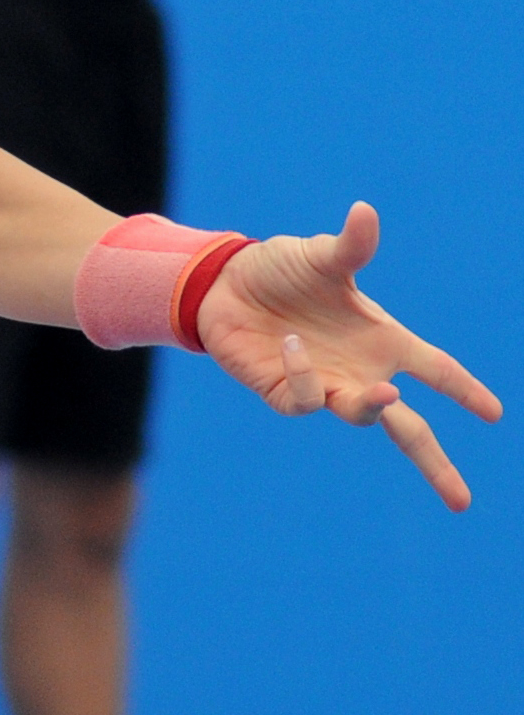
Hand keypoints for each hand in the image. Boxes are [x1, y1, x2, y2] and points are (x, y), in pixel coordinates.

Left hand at [197, 202, 501, 509]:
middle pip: (408, 427)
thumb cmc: (281, 270)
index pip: (435, 369)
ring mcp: (324, 384)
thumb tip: (364, 212)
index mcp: (382, 339)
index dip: (465, 389)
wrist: (222, 283)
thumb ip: (348, 247)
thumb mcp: (318, 256)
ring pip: (360, 416)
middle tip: (460, 502)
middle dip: (435, 464)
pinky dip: (304, 377)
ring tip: (385, 394)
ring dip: (374, 408)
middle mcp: (359, 370)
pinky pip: (303, 398)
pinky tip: (292, 344)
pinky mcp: (283, 391)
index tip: (493, 412)